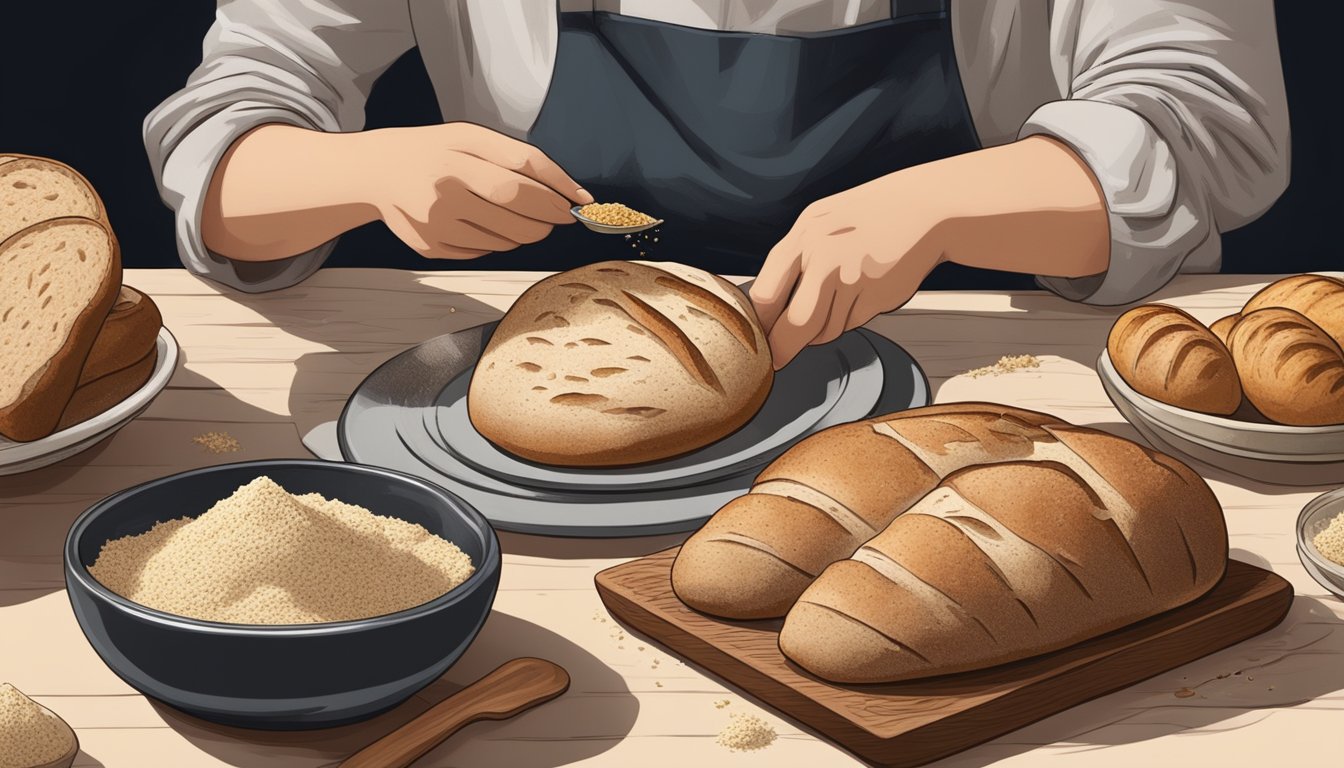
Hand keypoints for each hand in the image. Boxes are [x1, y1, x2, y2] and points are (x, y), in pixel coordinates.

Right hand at [364, 122, 592, 258]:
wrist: (376, 171)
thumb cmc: (434, 151)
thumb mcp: (472, 137)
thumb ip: (523, 159)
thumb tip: (574, 193)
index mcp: (456, 157)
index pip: (518, 183)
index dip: (554, 197)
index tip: (576, 204)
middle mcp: (443, 192)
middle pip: (515, 218)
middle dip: (545, 221)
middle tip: (554, 216)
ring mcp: (435, 224)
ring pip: (504, 241)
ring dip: (524, 233)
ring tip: (515, 215)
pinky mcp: (430, 247)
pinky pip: (482, 252)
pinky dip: (496, 242)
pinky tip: (482, 223)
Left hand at [751, 174, 944, 368]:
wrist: (925, 209)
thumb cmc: (867, 218)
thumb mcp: (820, 223)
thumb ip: (793, 259)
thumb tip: (766, 308)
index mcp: (803, 236)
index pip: (765, 294)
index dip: (759, 324)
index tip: (756, 340)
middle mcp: (825, 256)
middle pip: (794, 323)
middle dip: (783, 348)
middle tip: (778, 360)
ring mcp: (854, 278)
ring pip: (823, 330)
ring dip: (822, 329)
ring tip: (838, 299)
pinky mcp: (877, 297)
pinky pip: (849, 325)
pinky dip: (848, 320)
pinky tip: (860, 294)